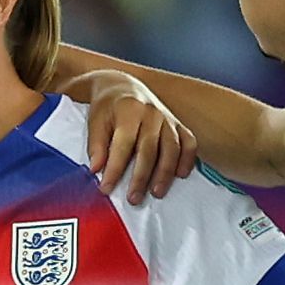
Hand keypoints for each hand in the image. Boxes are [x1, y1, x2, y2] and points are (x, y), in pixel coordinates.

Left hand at [66, 67, 197, 199]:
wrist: (123, 86)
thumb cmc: (108, 107)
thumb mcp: (95, 121)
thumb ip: (96, 145)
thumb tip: (96, 169)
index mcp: (129, 110)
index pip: (123, 144)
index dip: (115, 168)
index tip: (106, 188)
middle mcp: (151, 113)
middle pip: (149, 149)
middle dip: (141, 176)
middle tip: (133, 198)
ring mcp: (167, 118)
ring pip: (172, 148)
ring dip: (165, 172)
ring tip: (156, 193)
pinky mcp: (177, 124)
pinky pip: (189, 142)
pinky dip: (187, 159)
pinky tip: (181, 175)